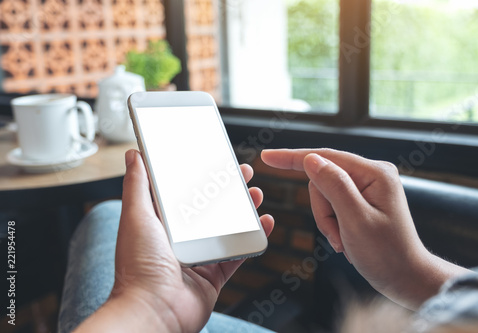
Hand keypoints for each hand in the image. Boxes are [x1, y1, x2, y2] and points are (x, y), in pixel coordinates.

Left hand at [75, 149, 273, 331]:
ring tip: (256, 194)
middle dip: (227, 190)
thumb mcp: (136, 216)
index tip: (214, 161)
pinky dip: (253, 238)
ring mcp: (198, 257)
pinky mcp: (214, 275)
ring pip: (226, 229)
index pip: (183, 194)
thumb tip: (134, 155)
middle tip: (243, 174)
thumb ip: (137, 184)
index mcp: (160, 224)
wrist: (154, 312)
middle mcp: (179, 240)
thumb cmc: (139, 266)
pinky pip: (238, 254)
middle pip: (209, 209)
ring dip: (243, 210)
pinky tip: (264, 224)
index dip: (200, 177)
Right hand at [261, 148, 468, 309]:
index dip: (292, 157)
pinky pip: (332, 205)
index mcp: (374, 173)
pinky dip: (332, 224)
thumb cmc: (387, 254)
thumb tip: (310, 159)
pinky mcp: (363, 199)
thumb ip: (333, 186)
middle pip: (322, 180)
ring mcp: (368, 187)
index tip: (267, 157)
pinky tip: (346, 239)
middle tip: (336, 235)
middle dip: (322, 210)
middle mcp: (372, 174)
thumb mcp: (355, 220)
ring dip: (327, 221)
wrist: (406, 278)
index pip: (325, 157)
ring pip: (324, 195)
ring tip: (343, 240)